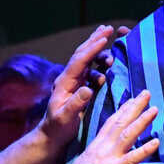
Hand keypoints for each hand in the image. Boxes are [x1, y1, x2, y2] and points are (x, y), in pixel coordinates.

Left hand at [41, 24, 129, 147]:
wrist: (52, 135)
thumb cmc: (58, 128)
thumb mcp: (65, 118)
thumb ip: (76, 103)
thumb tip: (88, 88)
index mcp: (64, 82)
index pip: (79, 61)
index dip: (92, 49)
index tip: (104, 38)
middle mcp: (69, 78)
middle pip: (82, 54)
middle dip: (95, 40)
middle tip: (108, 28)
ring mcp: (74, 82)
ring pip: (87, 61)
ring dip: (99, 53)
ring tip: (111, 50)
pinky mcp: (80, 88)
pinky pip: (91, 71)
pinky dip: (99, 65)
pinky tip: (107, 65)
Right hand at [61, 91, 158, 163]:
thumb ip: (97, 160)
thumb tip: (102, 161)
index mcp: (96, 145)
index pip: (111, 123)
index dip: (122, 110)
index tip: (131, 100)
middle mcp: (104, 146)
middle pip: (121, 121)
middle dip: (134, 106)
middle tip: (146, 93)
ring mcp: (111, 156)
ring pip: (129, 133)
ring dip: (142, 120)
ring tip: (154, 109)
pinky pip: (134, 156)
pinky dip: (146, 148)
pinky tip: (156, 141)